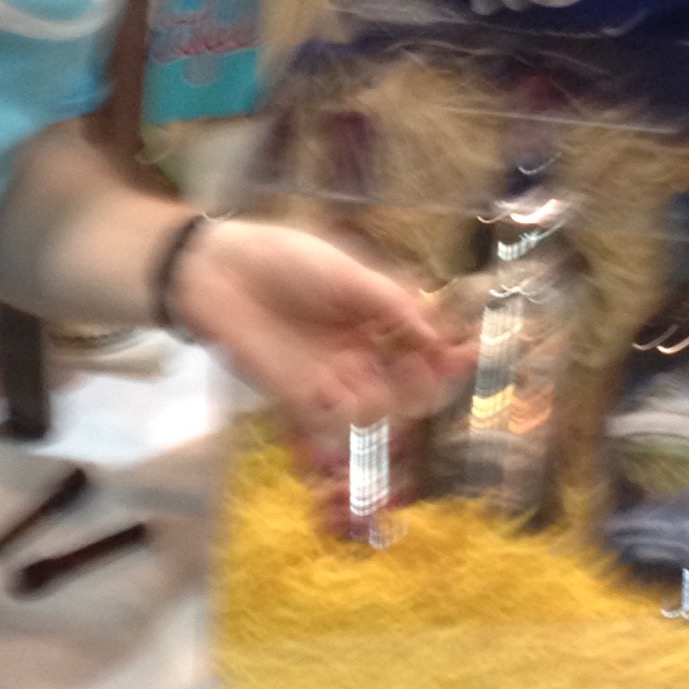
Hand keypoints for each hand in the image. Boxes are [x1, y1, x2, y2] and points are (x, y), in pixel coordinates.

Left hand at [173, 217, 460, 447]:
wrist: (220, 271)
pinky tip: (356, 416)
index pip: (421, 345)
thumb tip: (438, 337)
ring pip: (374, 409)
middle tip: (430, 373)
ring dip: (390, 406)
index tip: (468, 353)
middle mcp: (358, 353)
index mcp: (374, 318)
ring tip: (393, 391)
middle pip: (405, 385)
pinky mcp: (297, 399)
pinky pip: (331, 426)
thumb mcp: (348, 272)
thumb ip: (392, 305)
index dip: (446, 354)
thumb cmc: (286, 260)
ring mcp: (329, 378)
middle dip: (425, 385)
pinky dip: (347, 429)